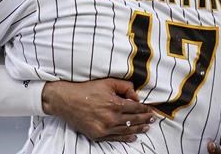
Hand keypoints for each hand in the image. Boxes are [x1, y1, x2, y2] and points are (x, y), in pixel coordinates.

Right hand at [41, 78, 156, 142]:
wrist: (66, 101)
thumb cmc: (86, 90)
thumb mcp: (106, 82)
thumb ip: (123, 86)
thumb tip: (135, 95)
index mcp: (115, 104)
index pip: (136, 108)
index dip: (145, 109)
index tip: (151, 110)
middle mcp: (111, 118)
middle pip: (133, 120)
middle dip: (145, 119)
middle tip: (153, 119)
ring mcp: (104, 129)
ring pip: (127, 130)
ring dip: (139, 129)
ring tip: (147, 127)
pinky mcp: (98, 135)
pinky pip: (115, 138)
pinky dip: (126, 138)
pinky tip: (133, 137)